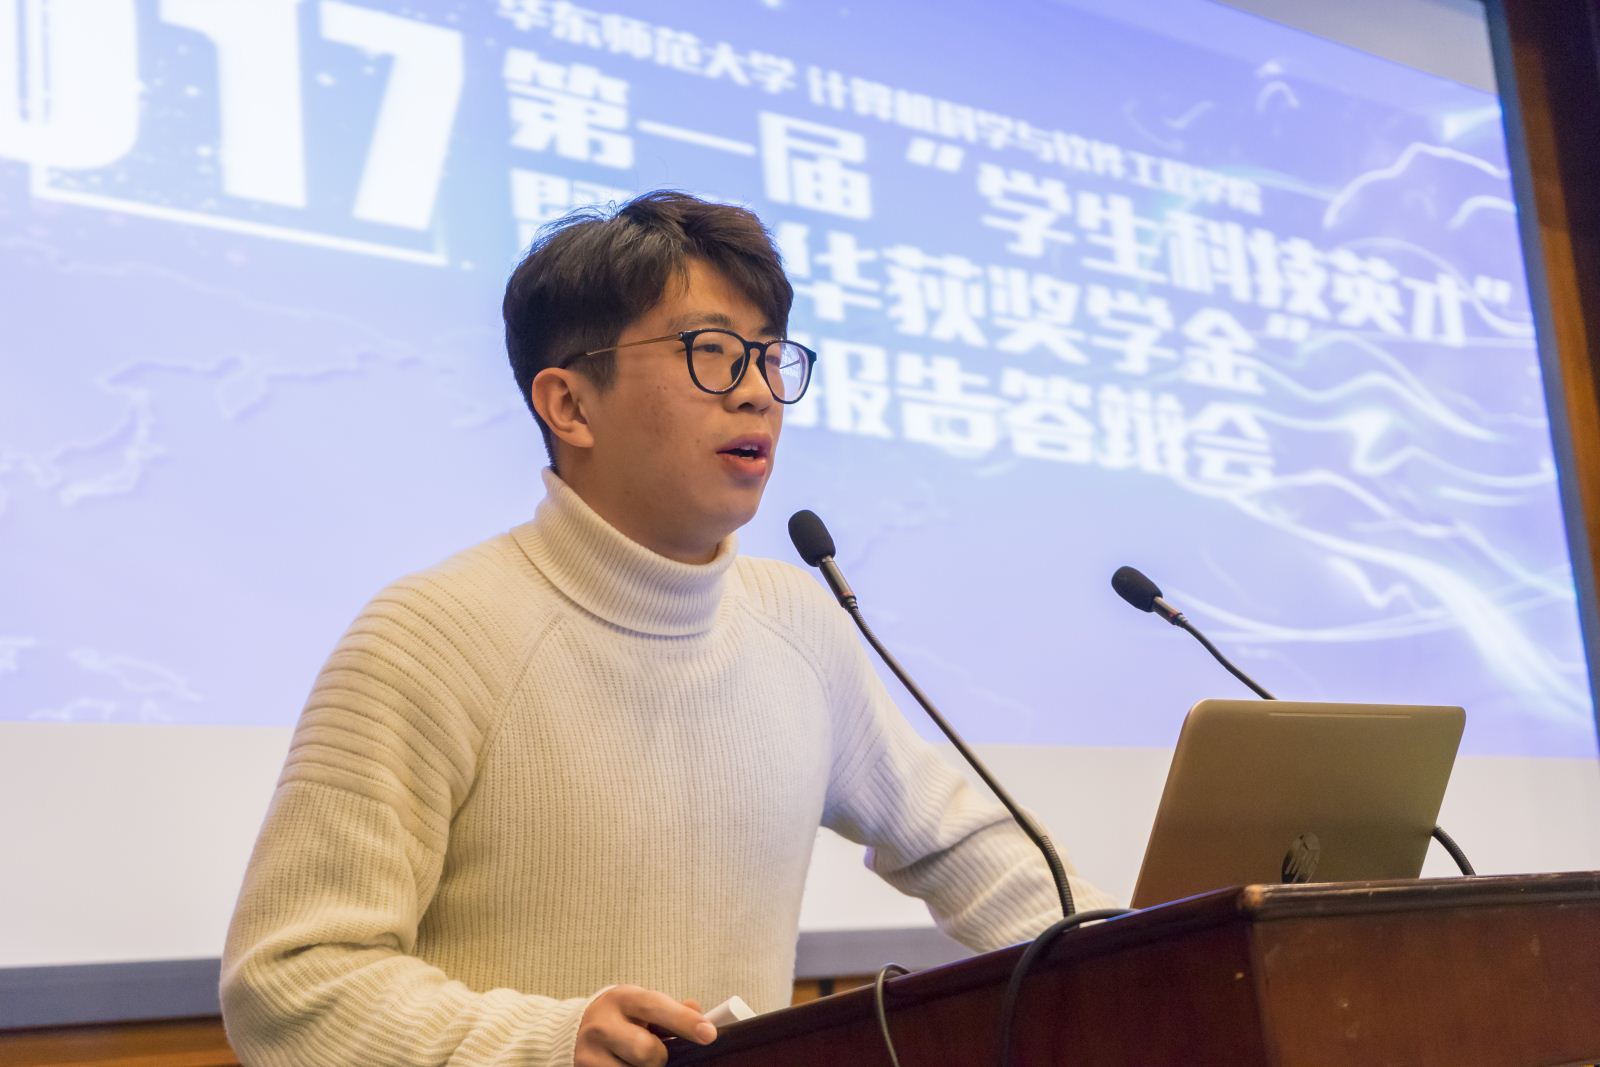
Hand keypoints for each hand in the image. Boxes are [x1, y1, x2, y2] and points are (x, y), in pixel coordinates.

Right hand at [574, 985, 716, 1066]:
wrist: (574, 1031)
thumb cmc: (620, 1018)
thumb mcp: (641, 1006)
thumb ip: (670, 1010)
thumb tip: (696, 1010)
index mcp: (623, 999)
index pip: (657, 1007)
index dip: (685, 1021)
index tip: (709, 1034)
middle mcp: (602, 1024)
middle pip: (646, 1051)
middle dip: (658, 1057)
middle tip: (654, 1052)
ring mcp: (589, 1053)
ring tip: (633, 1059)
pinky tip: (623, 1064)